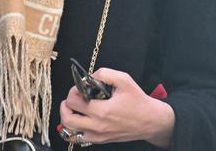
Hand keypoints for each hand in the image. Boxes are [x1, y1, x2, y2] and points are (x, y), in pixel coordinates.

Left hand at [59, 68, 174, 147]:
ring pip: (70, 131)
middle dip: (65, 105)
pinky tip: (80, 119)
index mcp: (102, 111)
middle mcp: (97, 126)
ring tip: (74, 108)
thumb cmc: (138, 101)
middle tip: (72, 98)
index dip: (73, 91)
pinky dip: (74, 129)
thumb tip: (89, 77)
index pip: (74, 101)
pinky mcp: (100, 140)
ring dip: (68, 117)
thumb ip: (104, 73)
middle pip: (67, 118)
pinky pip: (78, 138)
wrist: (150, 121)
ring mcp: (98, 135)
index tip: (80, 87)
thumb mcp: (124, 80)